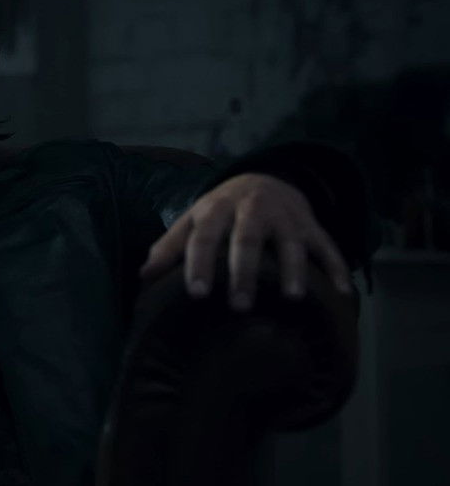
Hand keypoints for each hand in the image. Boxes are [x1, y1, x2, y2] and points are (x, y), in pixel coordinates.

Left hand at [138, 173, 351, 310]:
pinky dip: (336, 268)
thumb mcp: (192, 221)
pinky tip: (342, 294)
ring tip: (293, 298)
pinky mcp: (311, 225)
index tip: (195, 294)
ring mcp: (285, 216)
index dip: (198, 264)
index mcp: (216, 209)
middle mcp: (251, 209)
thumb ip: (169, 247)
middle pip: (247, 239)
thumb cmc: (219, 212)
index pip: (204, 236)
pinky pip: (326, 246)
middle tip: (239, 306)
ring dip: (293, 269)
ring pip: (290, 241)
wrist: (262, 179)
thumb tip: (143, 276)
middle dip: (244, 272)